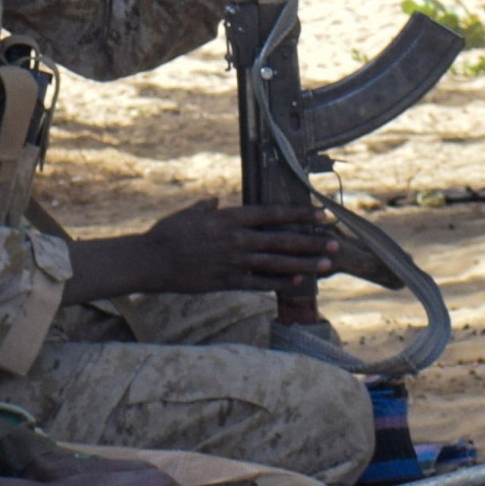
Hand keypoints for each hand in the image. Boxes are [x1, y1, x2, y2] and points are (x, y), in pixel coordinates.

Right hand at [139, 197, 337, 293]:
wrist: (149, 261)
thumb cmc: (167, 233)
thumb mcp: (190, 213)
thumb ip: (208, 207)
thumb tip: (217, 202)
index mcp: (230, 218)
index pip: (273, 214)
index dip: (300, 214)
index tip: (322, 214)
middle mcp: (236, 240)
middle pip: (282, 240)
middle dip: (311, 242)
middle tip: (335, 243)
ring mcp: (232, 262)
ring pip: (276, 263)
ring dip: (304, 264)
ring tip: (326, 264)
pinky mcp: (226, 282)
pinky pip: (259, 283)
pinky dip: (279, 283)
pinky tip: (298, 282)